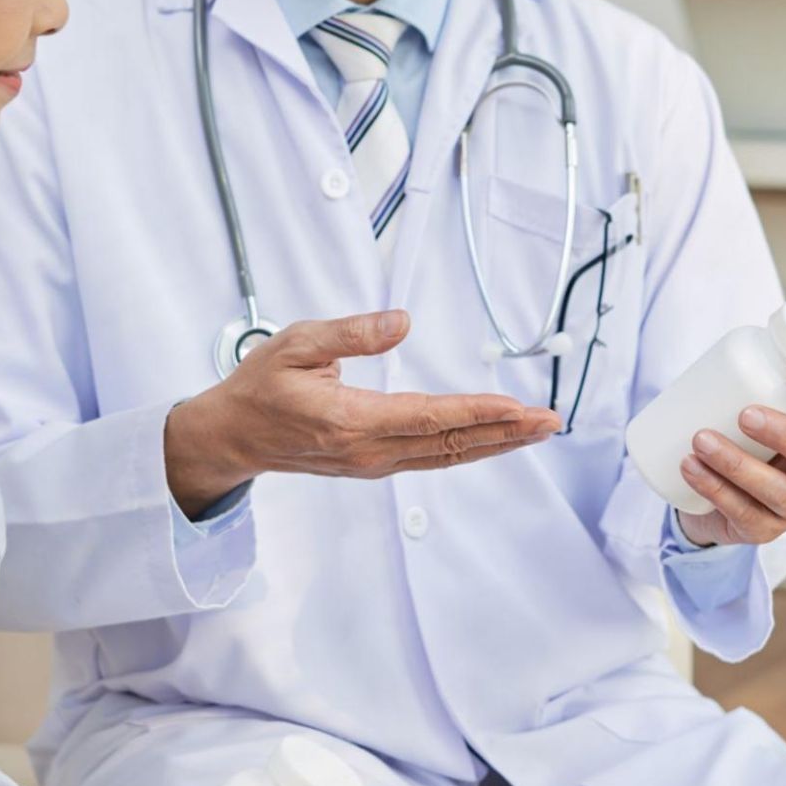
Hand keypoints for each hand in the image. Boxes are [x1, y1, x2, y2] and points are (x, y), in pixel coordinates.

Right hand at [164, 309, 561, 515]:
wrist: (234, 436)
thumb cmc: (261, 386)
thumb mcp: (296, 344)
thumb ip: (350, 334)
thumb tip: (401, 321)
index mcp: (350, 421)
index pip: (428, 417)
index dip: (477, 412)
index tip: (518, 407)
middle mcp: (368, 450)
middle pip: (450, 443)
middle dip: (505, 432)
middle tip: (551, 420)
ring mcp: (373, 463)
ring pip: (447, 455)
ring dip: (496, 443)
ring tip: (537, 430)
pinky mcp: (375, 464)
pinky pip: (433, 457)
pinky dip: (470, 447)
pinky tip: (495, 438)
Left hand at [675, 371, 785, 547]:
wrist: (708, 493)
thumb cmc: (738, 438)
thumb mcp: (752, 404)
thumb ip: (752, 375)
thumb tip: (730, 344)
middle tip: (745, 414)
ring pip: (779, 490)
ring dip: (738, 462)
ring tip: (700, 438)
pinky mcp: (761, 530)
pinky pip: (741, 512)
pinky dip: (712, 486)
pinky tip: (688, 466)